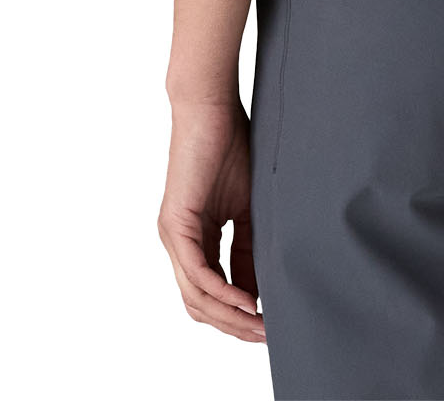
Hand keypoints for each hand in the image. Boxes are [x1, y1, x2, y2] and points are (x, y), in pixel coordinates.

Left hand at [158, 97, 265, 343]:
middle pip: (202, 304)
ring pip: (197, 296)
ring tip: (261, 326)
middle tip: (267, 336)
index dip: (241, 313)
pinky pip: (197, 273)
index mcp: (195, 239)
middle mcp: (178, 243)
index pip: (214, 291)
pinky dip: (222, 291)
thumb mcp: (249, 205)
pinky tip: (247, 301)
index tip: (270, 324)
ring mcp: (173, 236)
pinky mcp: (176, 224)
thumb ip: (249, 245)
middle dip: (235, 325)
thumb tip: (261, 287)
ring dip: (230, 316)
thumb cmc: (232, 145)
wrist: (211, 108)